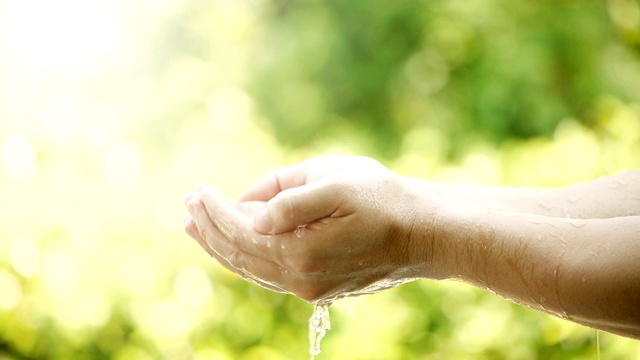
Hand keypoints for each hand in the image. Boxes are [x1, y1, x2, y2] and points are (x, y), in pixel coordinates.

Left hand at [184, 156, 432, 302]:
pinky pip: (268, 273)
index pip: (241, 231)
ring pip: (251, 268)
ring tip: (196, 225)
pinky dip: (245, 256)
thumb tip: (250, 214)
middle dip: (209, 229)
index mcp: (301, 251)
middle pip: (238, 255)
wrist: (424, 233)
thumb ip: (288, 198)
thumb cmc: (384, 200)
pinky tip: (235, 243)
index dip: (215, 210)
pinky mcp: (317, 287)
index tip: (198, 190)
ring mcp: (308, 287)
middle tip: (187, 206)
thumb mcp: (336, 183)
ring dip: (221, 245)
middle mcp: (299, 278)